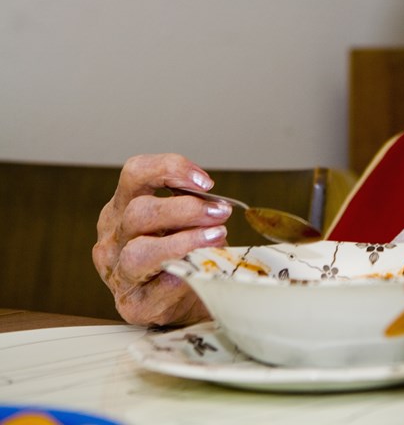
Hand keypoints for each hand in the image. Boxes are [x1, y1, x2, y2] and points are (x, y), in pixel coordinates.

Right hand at [92, 153, 230, 325]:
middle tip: (220, 213)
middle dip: (186, 209)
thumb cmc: (186, 251)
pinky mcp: (132, 304)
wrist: (192, 297)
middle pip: (138, 212)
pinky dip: (186, 276)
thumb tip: (215, 205)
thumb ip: (194, 206)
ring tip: (216, 238)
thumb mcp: (189, 219)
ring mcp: (117, 273)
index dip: (170, 169)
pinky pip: (158, 287)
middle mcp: (113, 237)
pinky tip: (202, 271)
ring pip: (139, 252)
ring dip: (185, 242)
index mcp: (123, 208)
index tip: (206, 182)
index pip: (135, 173)